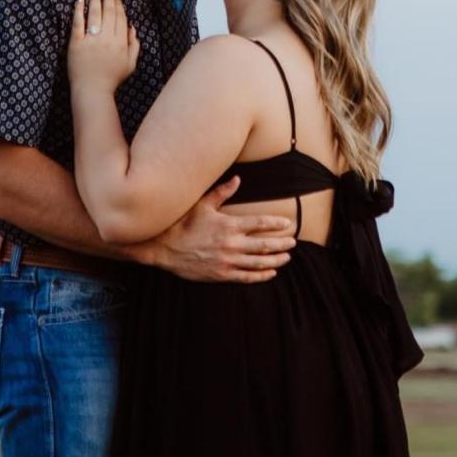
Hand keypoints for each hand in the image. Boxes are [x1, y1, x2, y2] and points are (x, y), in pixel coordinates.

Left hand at [69, 0, 140, 91]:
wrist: (92, 91)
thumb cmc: (112, 79)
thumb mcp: (131, 64)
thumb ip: (135, 45)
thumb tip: (133, 27)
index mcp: (121, 42)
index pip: (120, 17)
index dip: (118, 3)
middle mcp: (107, 39)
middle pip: (109, 12)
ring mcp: (91, 40)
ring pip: (95, 13)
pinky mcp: (76, 43)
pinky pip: (78, 23)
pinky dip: (79, 9)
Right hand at [137, 176, 297, 282]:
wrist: (164, 248)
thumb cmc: (182, 223)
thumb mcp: (202, 204)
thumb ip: (222, 192)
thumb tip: (237, 179)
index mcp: (229, 225)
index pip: (260, 224)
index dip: (276, 224)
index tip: (287, 224)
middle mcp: (231, 244)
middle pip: (264, 245)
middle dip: (281, 243)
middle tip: (293, 242)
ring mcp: (227, 261)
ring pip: (258, 262)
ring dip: (275, 260)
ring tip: (286, 257)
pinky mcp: (221, 274)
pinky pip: (246, 277)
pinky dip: (261, 276)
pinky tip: (270, 273)